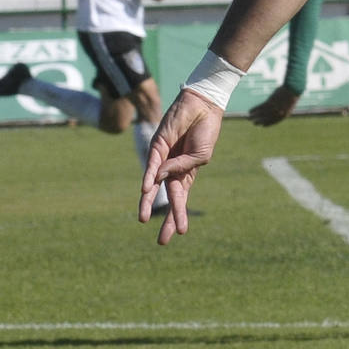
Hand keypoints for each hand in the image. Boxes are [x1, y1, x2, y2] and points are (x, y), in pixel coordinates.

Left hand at [140, 89, 225, 243]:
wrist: (202, 107)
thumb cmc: (206, 131)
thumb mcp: (201, 156)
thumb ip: (183, 167)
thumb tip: (161, 176)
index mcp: (186, 174)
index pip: (181, 199)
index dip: (179, 216)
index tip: (180, 233)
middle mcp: (172, 170)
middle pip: (167, 199)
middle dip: (165, 219)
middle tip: (161, 241)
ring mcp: (163, 159)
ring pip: (153, 186)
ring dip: (148, 203)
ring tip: (143, 220)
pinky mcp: (157, 146)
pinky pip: (152, 165)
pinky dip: (149, 178)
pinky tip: (147, 190)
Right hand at [248, 85, 299, 126]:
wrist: (293, 89)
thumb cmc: (292, 96)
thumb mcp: (289, 105)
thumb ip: (283, 110)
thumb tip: (278, 112)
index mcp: (284, 115)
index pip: (274, 122)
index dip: (268, 124)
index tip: (263, 125)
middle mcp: (278, 113)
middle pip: (267, 119)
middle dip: (260, 121)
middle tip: (254, 123)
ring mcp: (274, 108)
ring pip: (262, 113)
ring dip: (255, 116)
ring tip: (249, 118)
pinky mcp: (270, 102)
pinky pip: (260, 107)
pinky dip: (255, 109)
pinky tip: (250, 111)